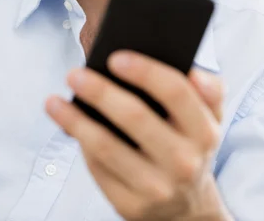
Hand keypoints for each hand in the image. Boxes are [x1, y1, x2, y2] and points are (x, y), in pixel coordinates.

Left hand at [46, 51, 230, 220]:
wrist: (189, 208)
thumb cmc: (191, 144)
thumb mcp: (210, 117)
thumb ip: (208, 88)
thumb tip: (193, 70)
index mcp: (204, 130)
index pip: (175, 91)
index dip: (144, 71)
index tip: (114, 57)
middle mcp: (184, 161)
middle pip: (135, 117)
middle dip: (100, 91)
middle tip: (74, 74)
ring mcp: (157, 188)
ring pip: (107, 147)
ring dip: (75, 120)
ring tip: (53, 100)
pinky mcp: (131, 206)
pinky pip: (99, 169)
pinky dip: (81, 143)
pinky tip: (68, 125)